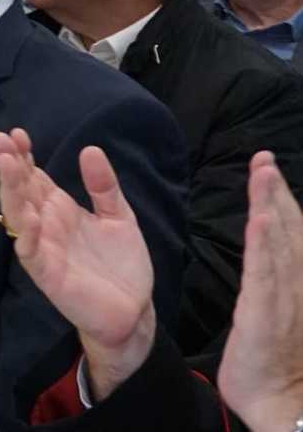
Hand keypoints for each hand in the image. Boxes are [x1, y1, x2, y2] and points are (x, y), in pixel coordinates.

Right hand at [0, 129, 154, 400]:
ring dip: (10, 190)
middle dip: (9, 165)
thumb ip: (103, 186)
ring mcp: (43, 247)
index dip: (24, 156)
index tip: (17, 133)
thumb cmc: (122, 265)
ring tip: (5, 163)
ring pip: (18, 214)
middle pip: (21, 190)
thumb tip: (89, 149)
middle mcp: (46, 224)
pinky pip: (31, 250)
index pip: (34, 177)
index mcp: (59, 209)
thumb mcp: (119, 217)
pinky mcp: (47, 273)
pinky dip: (26, 231)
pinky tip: (26, 213)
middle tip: (0, 139)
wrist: (134, 311)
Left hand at [218, 151, 302, 431]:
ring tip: (263, 173)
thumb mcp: (279, 310)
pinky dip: (265, 245)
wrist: (280, 402)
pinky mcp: (267, 316)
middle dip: (275, 191)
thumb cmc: (277, 358)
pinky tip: (260, 220)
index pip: (291, 232)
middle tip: (263, 157)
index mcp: (297, 282)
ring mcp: (286, 299)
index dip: (280, 198)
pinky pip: (266, 275)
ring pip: (280, 243)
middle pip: (289, 229)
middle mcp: (298, 285)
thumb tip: (270, 242)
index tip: (266, 165)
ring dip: (271, 205)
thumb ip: (277, 273)